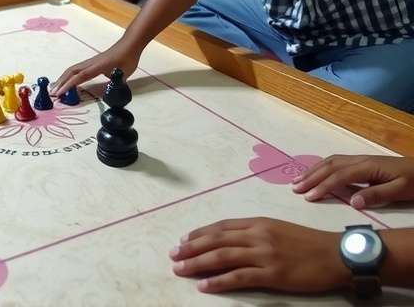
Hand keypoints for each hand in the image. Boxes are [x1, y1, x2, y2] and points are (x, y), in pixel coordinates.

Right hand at [51, 40, 138, 96]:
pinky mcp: (92, 62)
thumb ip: (115, 84)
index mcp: (98, 66)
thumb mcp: (125, 73)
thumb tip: (110, 94)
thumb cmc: (128, 58)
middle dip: (61, 82)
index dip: (69, 85)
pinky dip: (69, 75)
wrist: (129, 44)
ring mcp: (90, 62)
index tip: (60, 93)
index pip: (80, 76)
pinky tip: (68, 81)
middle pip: (71, 71)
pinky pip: (77, 69)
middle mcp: (91, 63)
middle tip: (53, 93)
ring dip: (63, 78)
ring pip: (73, 69)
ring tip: (56, 88)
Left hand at [170, 217, 347, 293]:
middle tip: (173, 255)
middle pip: (216, 240)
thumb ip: (255, 232)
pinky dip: (218, 281)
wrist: (337, 255)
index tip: (183, 240)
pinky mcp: (272, 273)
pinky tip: (204, 286)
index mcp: (258, 223)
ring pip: (222, 257)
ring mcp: (264, 254)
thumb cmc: (309, 243)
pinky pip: (239, 277)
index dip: (200, 234)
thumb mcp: (278, 229)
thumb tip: (232, 239)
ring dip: (197, 263)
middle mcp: (257, 235)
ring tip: (180, 269)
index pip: (222, 227)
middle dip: (191, 248)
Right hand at [292, 155, 413, 208]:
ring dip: (313, 170)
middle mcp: (360, 160)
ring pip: (331, 162)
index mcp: (367, 167)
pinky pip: (336, 162)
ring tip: (298, 180)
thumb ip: (376, 195)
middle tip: (294, 188)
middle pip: (330, 166)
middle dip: (311, 176)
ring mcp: (360, 159)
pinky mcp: (363, 162)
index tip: (309, 197)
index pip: (339, 177)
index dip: (323, 186)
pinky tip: (316, 172)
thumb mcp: (401, 190)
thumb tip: (352, 202)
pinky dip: (322, 167)